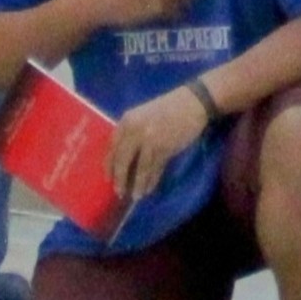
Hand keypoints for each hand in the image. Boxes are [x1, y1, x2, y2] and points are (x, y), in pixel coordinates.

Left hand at [105, 87, 210, 207]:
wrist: (192, 103)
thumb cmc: (167, 109)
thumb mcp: (142, 115)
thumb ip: (131, 132)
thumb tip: (122, 158)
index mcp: (127, 121)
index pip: (112, 147)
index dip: (109, 165)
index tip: (108, 178)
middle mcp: (135, 130)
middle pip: (122, 160)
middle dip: (120, 179)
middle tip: (119, 192)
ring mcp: (150, 140)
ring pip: (140, 168)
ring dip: (137, 184)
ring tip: (136, 196)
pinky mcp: (165, 148)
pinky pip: (155, 169)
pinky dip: (151, 181)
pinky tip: (149, 189)